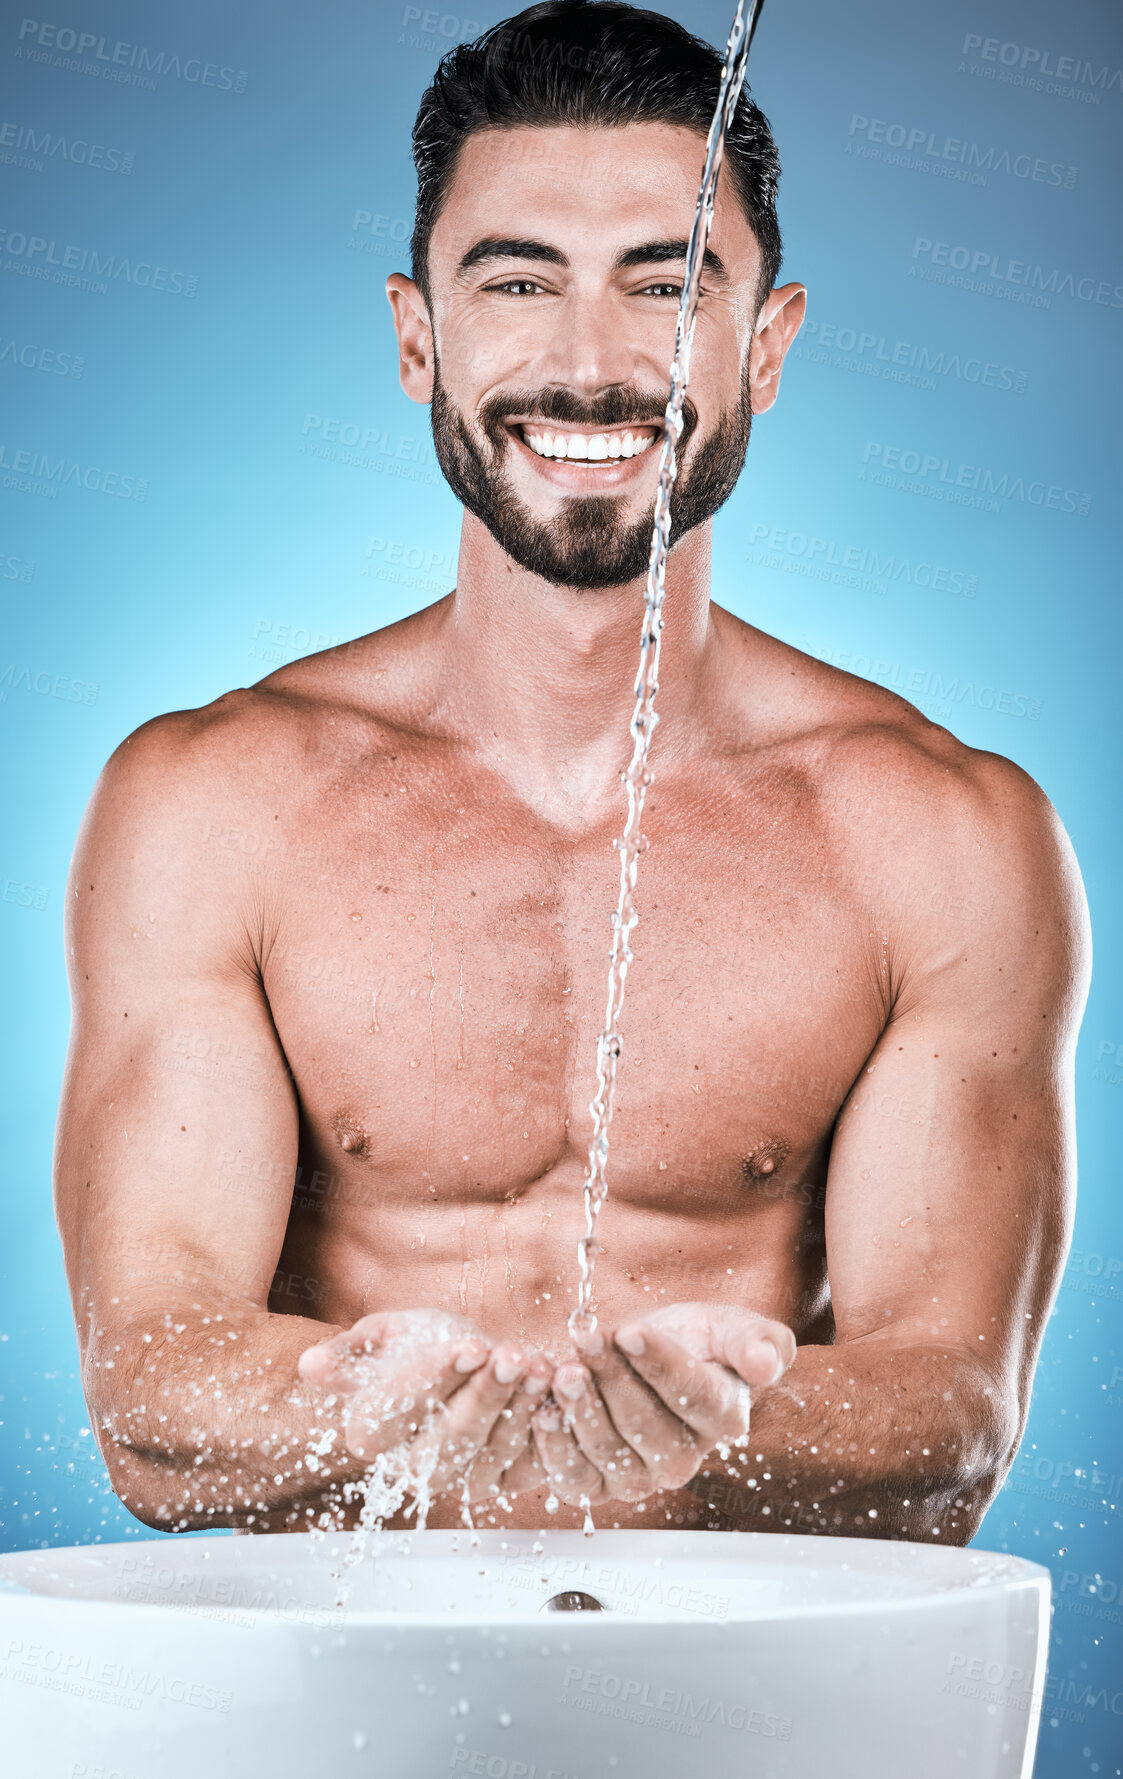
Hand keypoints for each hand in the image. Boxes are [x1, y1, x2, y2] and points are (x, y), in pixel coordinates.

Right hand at [298, 1309, 552, 1502]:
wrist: (464, 1361)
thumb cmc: (419, 1345)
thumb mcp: (383, 1335)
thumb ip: (352, 1352)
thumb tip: (311, 1366)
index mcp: (371, 1430)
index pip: (398, 1411)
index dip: (437, 1379)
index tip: (470, 1345)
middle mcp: (411, 1466)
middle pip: (447, 1442)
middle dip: (484, 1395)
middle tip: (511, 1355)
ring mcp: (458, 1477)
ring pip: (488, 1455)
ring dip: (517, 1408)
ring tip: (537, 1365)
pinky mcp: (500, 1480)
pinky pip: (524, 1465)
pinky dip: (543, 1429)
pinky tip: (555, 1392)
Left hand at [529, 1302, 795, 1506]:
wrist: (638, 1351)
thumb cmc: (689, 1338)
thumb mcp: (726, 1325)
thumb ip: (755, 1341)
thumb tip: (765, 1364)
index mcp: (722, 1418)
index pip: (696, 1396)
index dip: (662, 1365)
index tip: (631, 1331)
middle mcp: (683, 1459)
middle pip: (646, 1425)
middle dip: (612, 1377)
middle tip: (586, 1337)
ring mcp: (638, 1477)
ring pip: (608, 1449)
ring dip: (581, 1407)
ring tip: (564, 1369)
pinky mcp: (595, 1484)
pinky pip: (574, 1478)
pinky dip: (555, 1446)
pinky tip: (544, 1410)